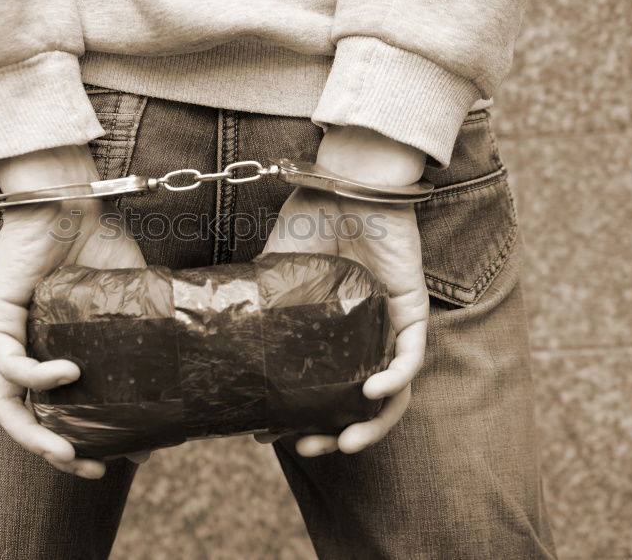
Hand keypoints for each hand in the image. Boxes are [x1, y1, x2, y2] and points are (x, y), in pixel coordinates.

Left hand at [0, 146, 150, 477]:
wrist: (73, 197)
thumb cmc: (100, 242)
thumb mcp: (130, 301)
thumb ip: (144, 335)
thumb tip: (186, 369)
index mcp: (55, 351)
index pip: (58, 412)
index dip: (84, 442)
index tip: (122, 460)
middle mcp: (27, 350)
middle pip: (26, 421)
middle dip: (55, 454)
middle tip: (91, 470)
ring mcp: (8, 337)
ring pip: (6, 406)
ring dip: (34, 437)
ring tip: (70, 452)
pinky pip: (9, 363)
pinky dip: (37, 378)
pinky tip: (70, 374)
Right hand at [256, 126, 429, 456]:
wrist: (344, 183)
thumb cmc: (312, 219)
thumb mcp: (275, 270)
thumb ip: (260, 301)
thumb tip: (218, 331)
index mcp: (334, 333)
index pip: (325, 387)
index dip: (304, 416)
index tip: (272, 434)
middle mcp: (364, 336)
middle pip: (361, 402)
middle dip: (340, 433)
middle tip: (311, 448)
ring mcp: (390, 326)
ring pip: (393, 392)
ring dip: (372, 422)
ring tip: (344, 441)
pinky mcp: (412, 310)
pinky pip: (410, 357)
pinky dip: (393, 379)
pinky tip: (369, 391)